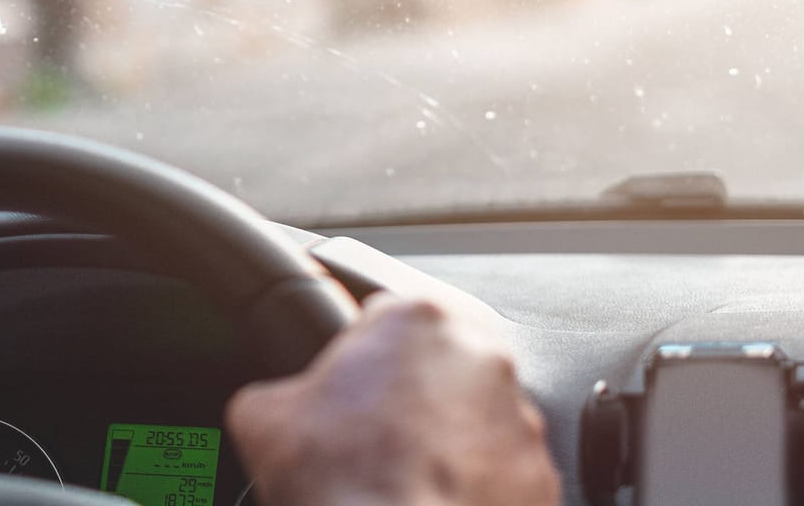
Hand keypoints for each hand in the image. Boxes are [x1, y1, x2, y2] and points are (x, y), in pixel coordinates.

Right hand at [226, 294, 557, 505]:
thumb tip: (271, 406)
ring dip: (447, 438)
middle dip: (410, 394)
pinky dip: (477, 484)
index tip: (345, 388)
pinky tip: (435, 500)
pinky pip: (504, 471)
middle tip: (373, 436)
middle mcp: (481, 357)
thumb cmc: (337, 478)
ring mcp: (519, 419)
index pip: (383, 316)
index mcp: (416, 318)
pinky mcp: (541, 476)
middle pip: (438, 364)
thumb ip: (274, 389)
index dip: (356, 355)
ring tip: (406, 476)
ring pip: (476, 417)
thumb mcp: (262, 416)